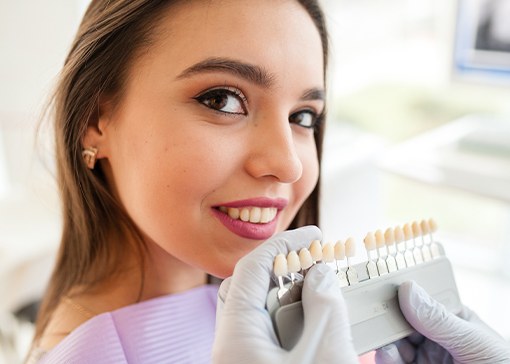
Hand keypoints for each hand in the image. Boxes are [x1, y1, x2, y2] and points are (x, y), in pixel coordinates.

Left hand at [212, 226, 358, 363]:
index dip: (284, 244)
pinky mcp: (256, 363)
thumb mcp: (326, 356)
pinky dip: (293, 319)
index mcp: (235, 337)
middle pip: (251, 287)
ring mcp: (243, 355)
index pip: (251, 269)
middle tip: (317, 264)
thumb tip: (320, 274)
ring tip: (324, 294)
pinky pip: (269, 331)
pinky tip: (317, 323)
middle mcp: (232, 344)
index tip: (313, 236)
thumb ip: (325, 310)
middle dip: (285, 269)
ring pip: (261, 311)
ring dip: (292, 297)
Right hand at [375, 281, 509, 363]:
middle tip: (376, 316)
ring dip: (385, 341)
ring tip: (385, 343)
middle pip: (402, 322)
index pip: (423, 301)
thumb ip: (439, 318)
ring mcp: (424, 358)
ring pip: (394, 343)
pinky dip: (386, 358)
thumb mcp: (473, 341)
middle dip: (389, 319)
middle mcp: (434, 338)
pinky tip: (386, 355)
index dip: (403, 294)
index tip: (386, 290)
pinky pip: (394, 362)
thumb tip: (408, 289)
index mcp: (452, 320)